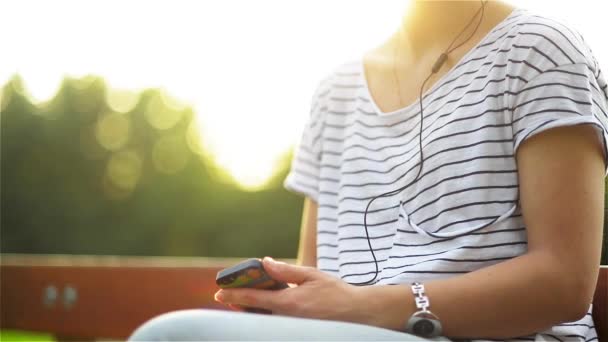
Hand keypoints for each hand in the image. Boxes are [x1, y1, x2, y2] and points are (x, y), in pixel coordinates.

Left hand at [214, 257, 371, 323]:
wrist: (358, 315)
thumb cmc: (337, 293)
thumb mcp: (311, 275)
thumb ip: (286, 271)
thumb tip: (265, 262)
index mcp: (289, 303)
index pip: (253, 300)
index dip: (234, 296)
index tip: (218, 293)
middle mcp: (287, 319)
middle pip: (254, 314)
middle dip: (238, 304)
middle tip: (225, 296)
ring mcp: (292, 327)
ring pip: (263, 320)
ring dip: (250, 310)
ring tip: (240, 301)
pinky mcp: (298, 330)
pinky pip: (275, 323)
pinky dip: (264, 315)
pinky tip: (263, 307)